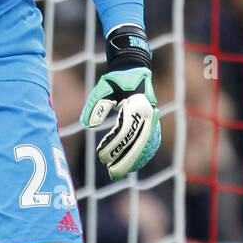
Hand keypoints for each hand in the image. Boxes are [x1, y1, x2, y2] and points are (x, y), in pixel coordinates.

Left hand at [80, 26, 160, 180]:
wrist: (135, 69)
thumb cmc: (116, 79)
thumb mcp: (103, 88)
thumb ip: (94, 105)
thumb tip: (88, 124)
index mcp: (137, 105)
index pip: (125, 132)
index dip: (113, 146)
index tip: (101, 155)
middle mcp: (148, 113)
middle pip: (138, 143)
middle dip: (125, 160)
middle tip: (111, 173)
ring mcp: (153, 118)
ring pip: (146, 145)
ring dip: (134, 161)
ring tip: (120, 173)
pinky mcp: (154, 121)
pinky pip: (151, 142)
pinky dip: (143, 155)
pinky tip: (134, 166)